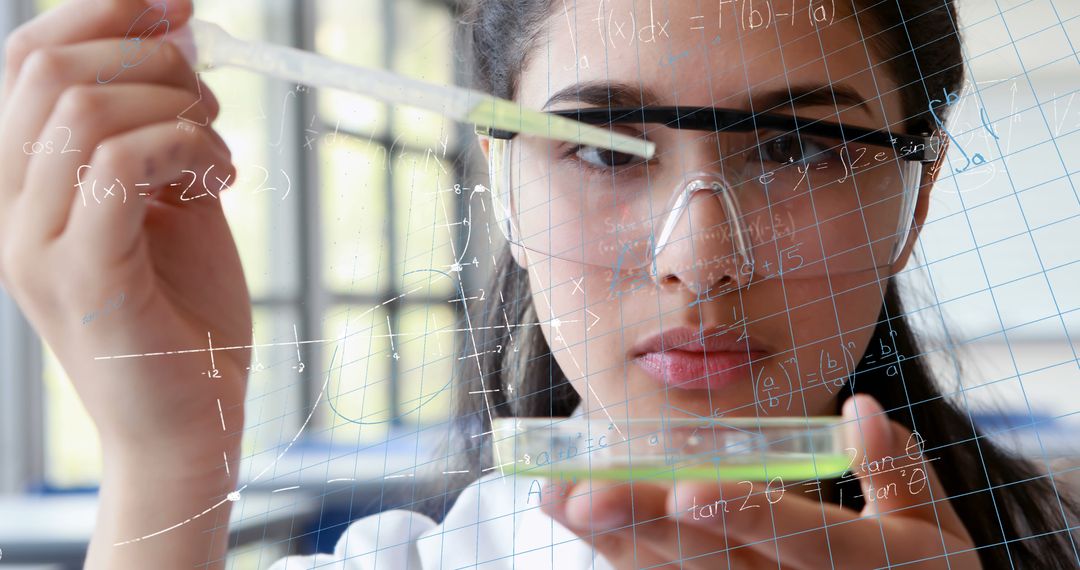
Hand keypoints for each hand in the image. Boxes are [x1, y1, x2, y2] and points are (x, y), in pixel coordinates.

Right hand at [0, 0, 249, 470]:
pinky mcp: (84, 278)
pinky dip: (184, 148)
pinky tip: (222, 179)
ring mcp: (38, 246)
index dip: (100, 13)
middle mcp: (12, 210)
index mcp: (27, 186)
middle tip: (211, 99)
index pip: (26, 62)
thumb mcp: (175, 208)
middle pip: (45, 69)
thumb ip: (162, 135)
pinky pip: (117, 167)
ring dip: (176, 106)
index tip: (176, 4)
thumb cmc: (187, 319)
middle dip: (149, 56)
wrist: (192, 425)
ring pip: (82, 110)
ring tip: (220, 152)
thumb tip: (177, 48)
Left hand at [541, 395, 980, 568]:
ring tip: (560, 496)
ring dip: (616, 541)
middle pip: (717, 565)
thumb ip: (896, 470)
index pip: (807, 542)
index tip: (691, 488)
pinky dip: (622, 557)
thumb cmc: (919, 569)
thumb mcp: (930, 525)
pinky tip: (580, 519)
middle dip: (649, 526)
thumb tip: (861, 410)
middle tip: (587, 494)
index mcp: (867, 567)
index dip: (748, 515)